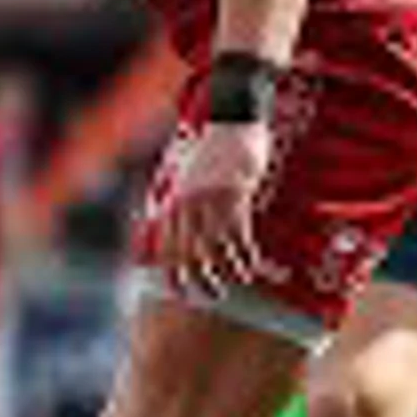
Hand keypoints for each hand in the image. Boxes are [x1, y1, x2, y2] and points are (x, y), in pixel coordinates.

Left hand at [151, 117, 272, 299]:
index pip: (165, 246)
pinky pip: (237, 232)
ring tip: (235, 282)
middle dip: (197, 278)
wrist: (230, 120)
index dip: (171, 271)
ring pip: (214, 246)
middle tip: (211, 295)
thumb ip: (181, 202)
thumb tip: (175, 228)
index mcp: (173, 201)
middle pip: (187, 252)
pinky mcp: (233, 194)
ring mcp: (209, 200)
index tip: (179, 292)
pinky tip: (251, 265)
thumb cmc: (211, 151)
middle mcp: (186, 204)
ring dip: (226, 269)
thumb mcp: (189, 178)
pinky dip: (244, 252)